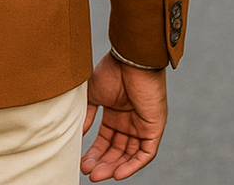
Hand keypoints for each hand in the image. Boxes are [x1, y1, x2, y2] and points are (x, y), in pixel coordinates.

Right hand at [80, 50, 166, 180]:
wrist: (130, 60)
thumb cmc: (111, 71)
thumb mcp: (93, 95)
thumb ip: (87, 115)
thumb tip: (79, 134)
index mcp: (116, 113)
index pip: (106, 140)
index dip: (94, 152)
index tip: (81, 162)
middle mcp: (130, 122)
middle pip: (116, 150)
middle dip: (102, 163)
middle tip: (87, 172)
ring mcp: (143, 126)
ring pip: (129, 155)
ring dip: (113, 167)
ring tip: (97, 175)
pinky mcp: (154, 128)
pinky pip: (145, 154)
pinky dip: (132, 166)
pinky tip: (117, 173)